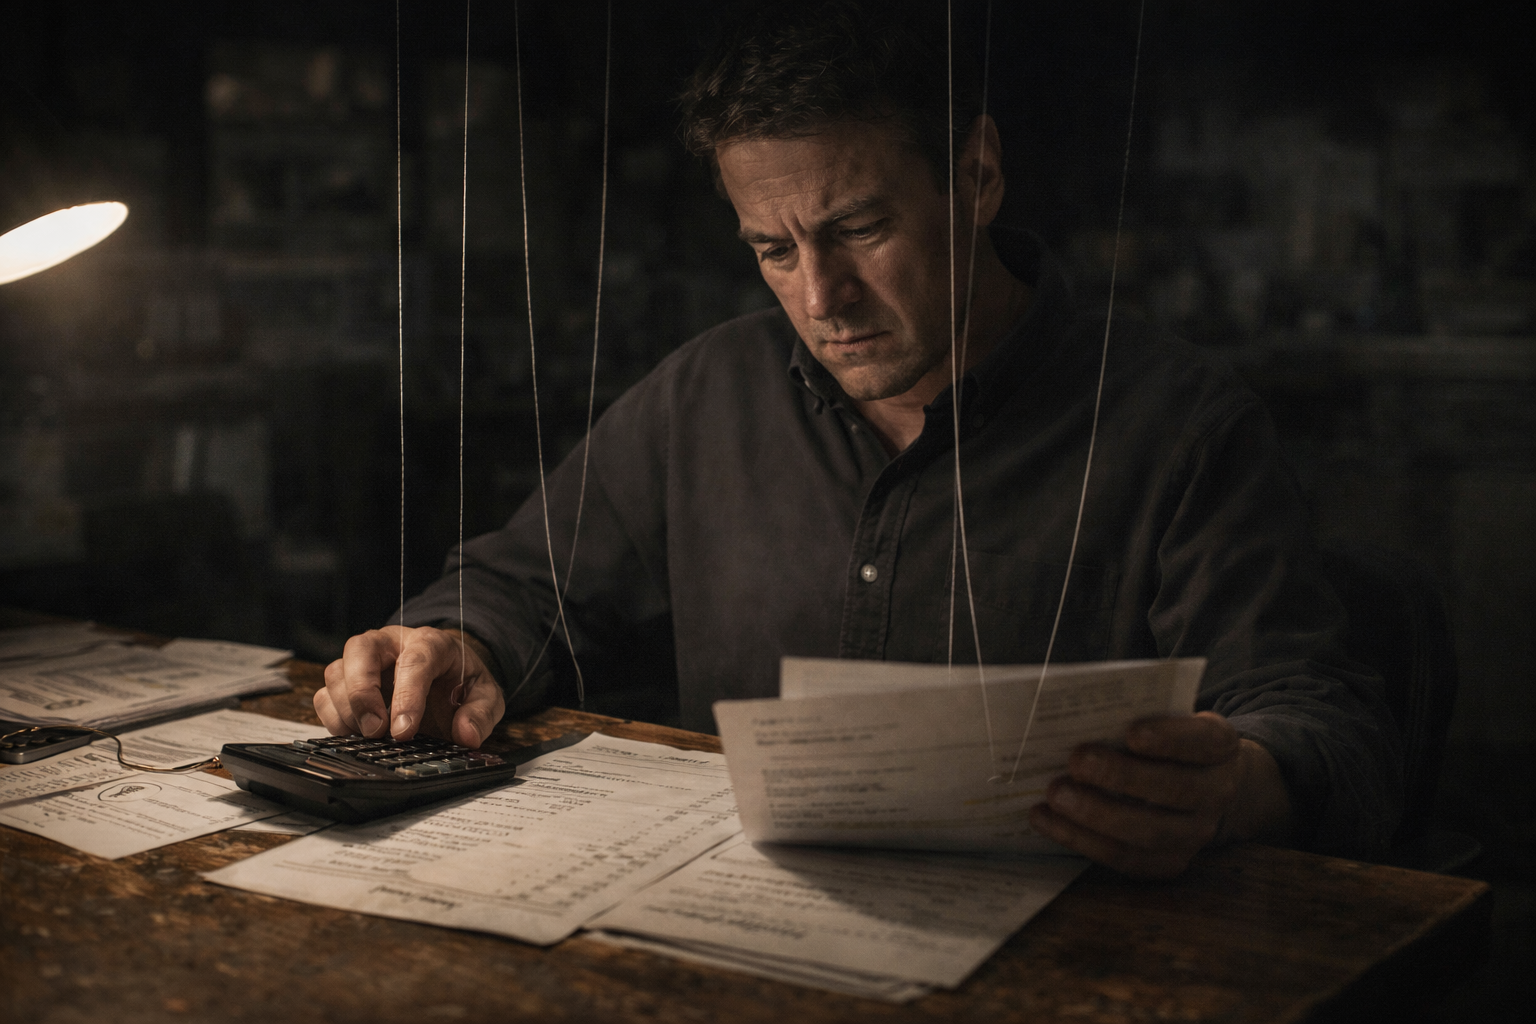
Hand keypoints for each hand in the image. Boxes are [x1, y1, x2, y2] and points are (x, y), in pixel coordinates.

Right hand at [314, 626, 504, 748]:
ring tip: (369, 737)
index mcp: (430, 642)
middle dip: (362, 693)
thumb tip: (467, 735)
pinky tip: (355, 735)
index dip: (406, 696)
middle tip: (376, 731)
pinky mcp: (347, 681)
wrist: (447, 676)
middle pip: (360, 650)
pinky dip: (333, 718)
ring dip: (347, 709)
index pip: (414, 661)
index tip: (404, 731)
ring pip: (337, 672)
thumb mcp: (485, 695)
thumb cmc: (462, 682)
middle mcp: (391, 643)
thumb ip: (480, 713)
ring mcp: (364, 660)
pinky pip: (325, 694)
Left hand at [1028, 711, 1294, 878]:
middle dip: (1122, 776)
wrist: (1204, 786)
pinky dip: (1080, 839)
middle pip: (1175, 789)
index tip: (1133, 733)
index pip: (1203, 741)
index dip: (1171, 738)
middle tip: (1077, 761)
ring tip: (1055, 795)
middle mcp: (1216, 792)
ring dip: (1095, 815)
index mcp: (1220, 746)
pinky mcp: (1168, 862)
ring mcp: (1196, 834)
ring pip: (1148, 832)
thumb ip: (1135, 713)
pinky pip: (1125, 858)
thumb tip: (1074, 709)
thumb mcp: (1166, 718)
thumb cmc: (1167, 742)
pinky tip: (1046, 820)